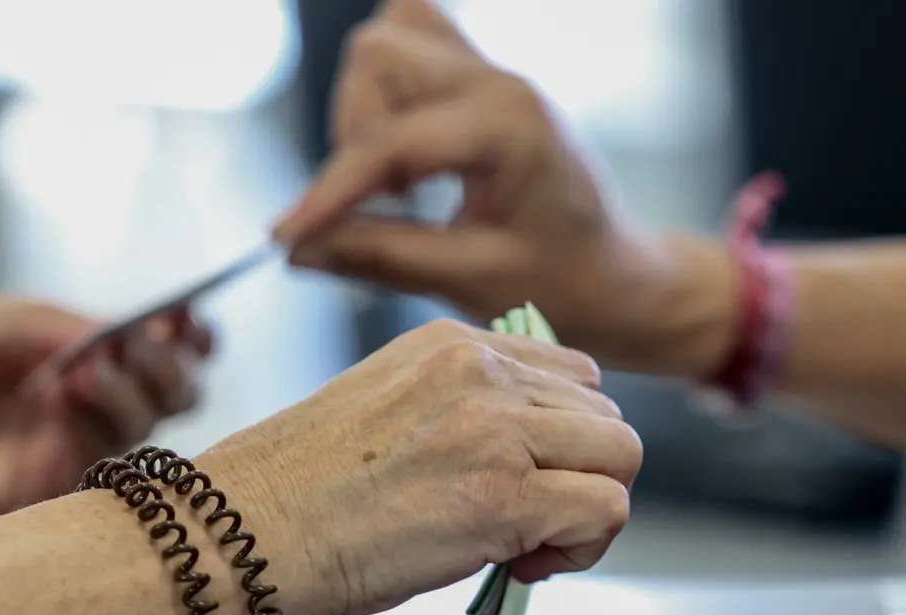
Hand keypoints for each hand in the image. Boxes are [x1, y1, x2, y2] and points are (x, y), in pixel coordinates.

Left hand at [0, 288, 210, 540]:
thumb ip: (54, 322)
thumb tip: (125, 332)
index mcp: (61, 363)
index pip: (142, 349)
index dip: (177, 331)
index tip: (188, 312)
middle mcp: (77, 407)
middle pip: (169, 389)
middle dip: (177, 359)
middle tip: (153, 337)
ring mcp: (72, 447)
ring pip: (154, 419)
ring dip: (146, 379)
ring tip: (97, 361)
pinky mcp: (59, 486)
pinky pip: (118, 453)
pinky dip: (115, 408)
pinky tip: (78, 384)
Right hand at [194, 319, 640, 614]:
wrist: (243, 529)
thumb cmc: (297, 487)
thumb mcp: (388, 410)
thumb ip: (462, 410)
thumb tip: (527, 454)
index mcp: (451, 346)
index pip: (569, 375)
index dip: (562, 436)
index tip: (525, 475)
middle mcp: (482, 372)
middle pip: (604, 414)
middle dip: (581, 472)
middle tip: (530, 519)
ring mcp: (496, 429)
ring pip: (621, 456)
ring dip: (590, 506)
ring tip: (530, 543)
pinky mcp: (505, 496)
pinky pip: (607, 510)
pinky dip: (583, 546)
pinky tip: (524, 564)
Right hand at [276, 0, 733, 377]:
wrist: (619, 277)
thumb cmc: (565, 286)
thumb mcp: (471, 281)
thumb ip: (381, 257)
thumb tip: (298, 249)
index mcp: (509, 126)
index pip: (390, 141)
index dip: (329, 192)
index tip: (285, 236)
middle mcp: (500, 82)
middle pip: (379, 54)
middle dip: (352, 134)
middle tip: (379, 206)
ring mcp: (492, 73)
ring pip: (390, 38)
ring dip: (367, 109)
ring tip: (396, 184)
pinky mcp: (482, 82)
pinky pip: (415, 43)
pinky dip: (386, 89)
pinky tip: (403, 152)